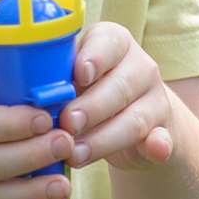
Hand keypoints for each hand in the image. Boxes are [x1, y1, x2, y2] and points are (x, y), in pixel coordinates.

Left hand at [59, 23, 175, 171]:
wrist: (131, 120)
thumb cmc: (86, 91)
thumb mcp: (71, 77)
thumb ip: (57, 80)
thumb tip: (33, 95)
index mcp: (114, 43)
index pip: (107, 43)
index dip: (94, 58)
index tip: (80, 74)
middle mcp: (140, 67)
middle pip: (119, 86)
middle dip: (91, 107)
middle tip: (67, 124)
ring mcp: (156, 100)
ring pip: (134, 119)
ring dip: (104, 139)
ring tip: (75, 154)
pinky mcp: (164, 132)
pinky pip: (163, 139)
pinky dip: (159, 145)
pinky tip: (155, 150)